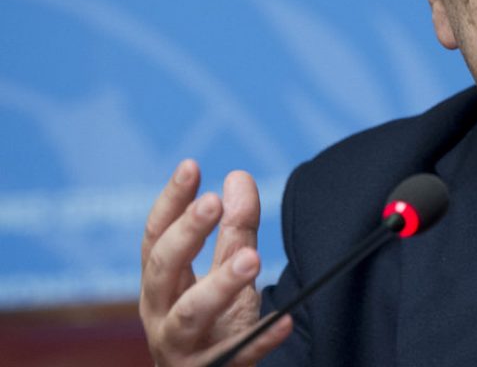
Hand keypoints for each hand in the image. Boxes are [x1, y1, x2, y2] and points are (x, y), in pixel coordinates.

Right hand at [139, 159, 291, 365]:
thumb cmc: (212, 325)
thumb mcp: (223, 274)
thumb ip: (233, 230)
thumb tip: (238, 176)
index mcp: (160, 284)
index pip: (156, 236)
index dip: (171, 201)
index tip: (191, 165)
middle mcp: (160, 313)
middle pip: (162, 269)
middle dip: (186, 234)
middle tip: (213, 203)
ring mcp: (182, 347)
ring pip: (191, 314)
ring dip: (220, 284)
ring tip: (252, 259)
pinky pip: (238, 354)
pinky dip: (261, 337)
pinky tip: (284, 319)